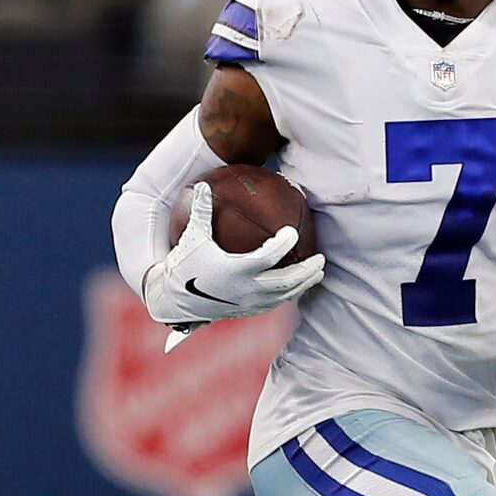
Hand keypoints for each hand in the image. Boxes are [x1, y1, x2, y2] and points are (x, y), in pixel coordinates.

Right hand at [145, 182, 323, 348]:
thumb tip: (201, 185)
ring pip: (284, 296)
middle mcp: (246, 289)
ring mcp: (248, 303)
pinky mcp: (246, 311)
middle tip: (321, 259)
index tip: (291, 232)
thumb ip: (200, 211)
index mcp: (236, 270)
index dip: (283, 244)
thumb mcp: (192, 237)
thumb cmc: (183, 265)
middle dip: (307, 271)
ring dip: (303, 285)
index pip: (268, 256)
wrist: (173, 300)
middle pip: (286, 282)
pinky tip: (295, 286)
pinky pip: (273, 304)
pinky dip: (287, 294)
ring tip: (317, 274)